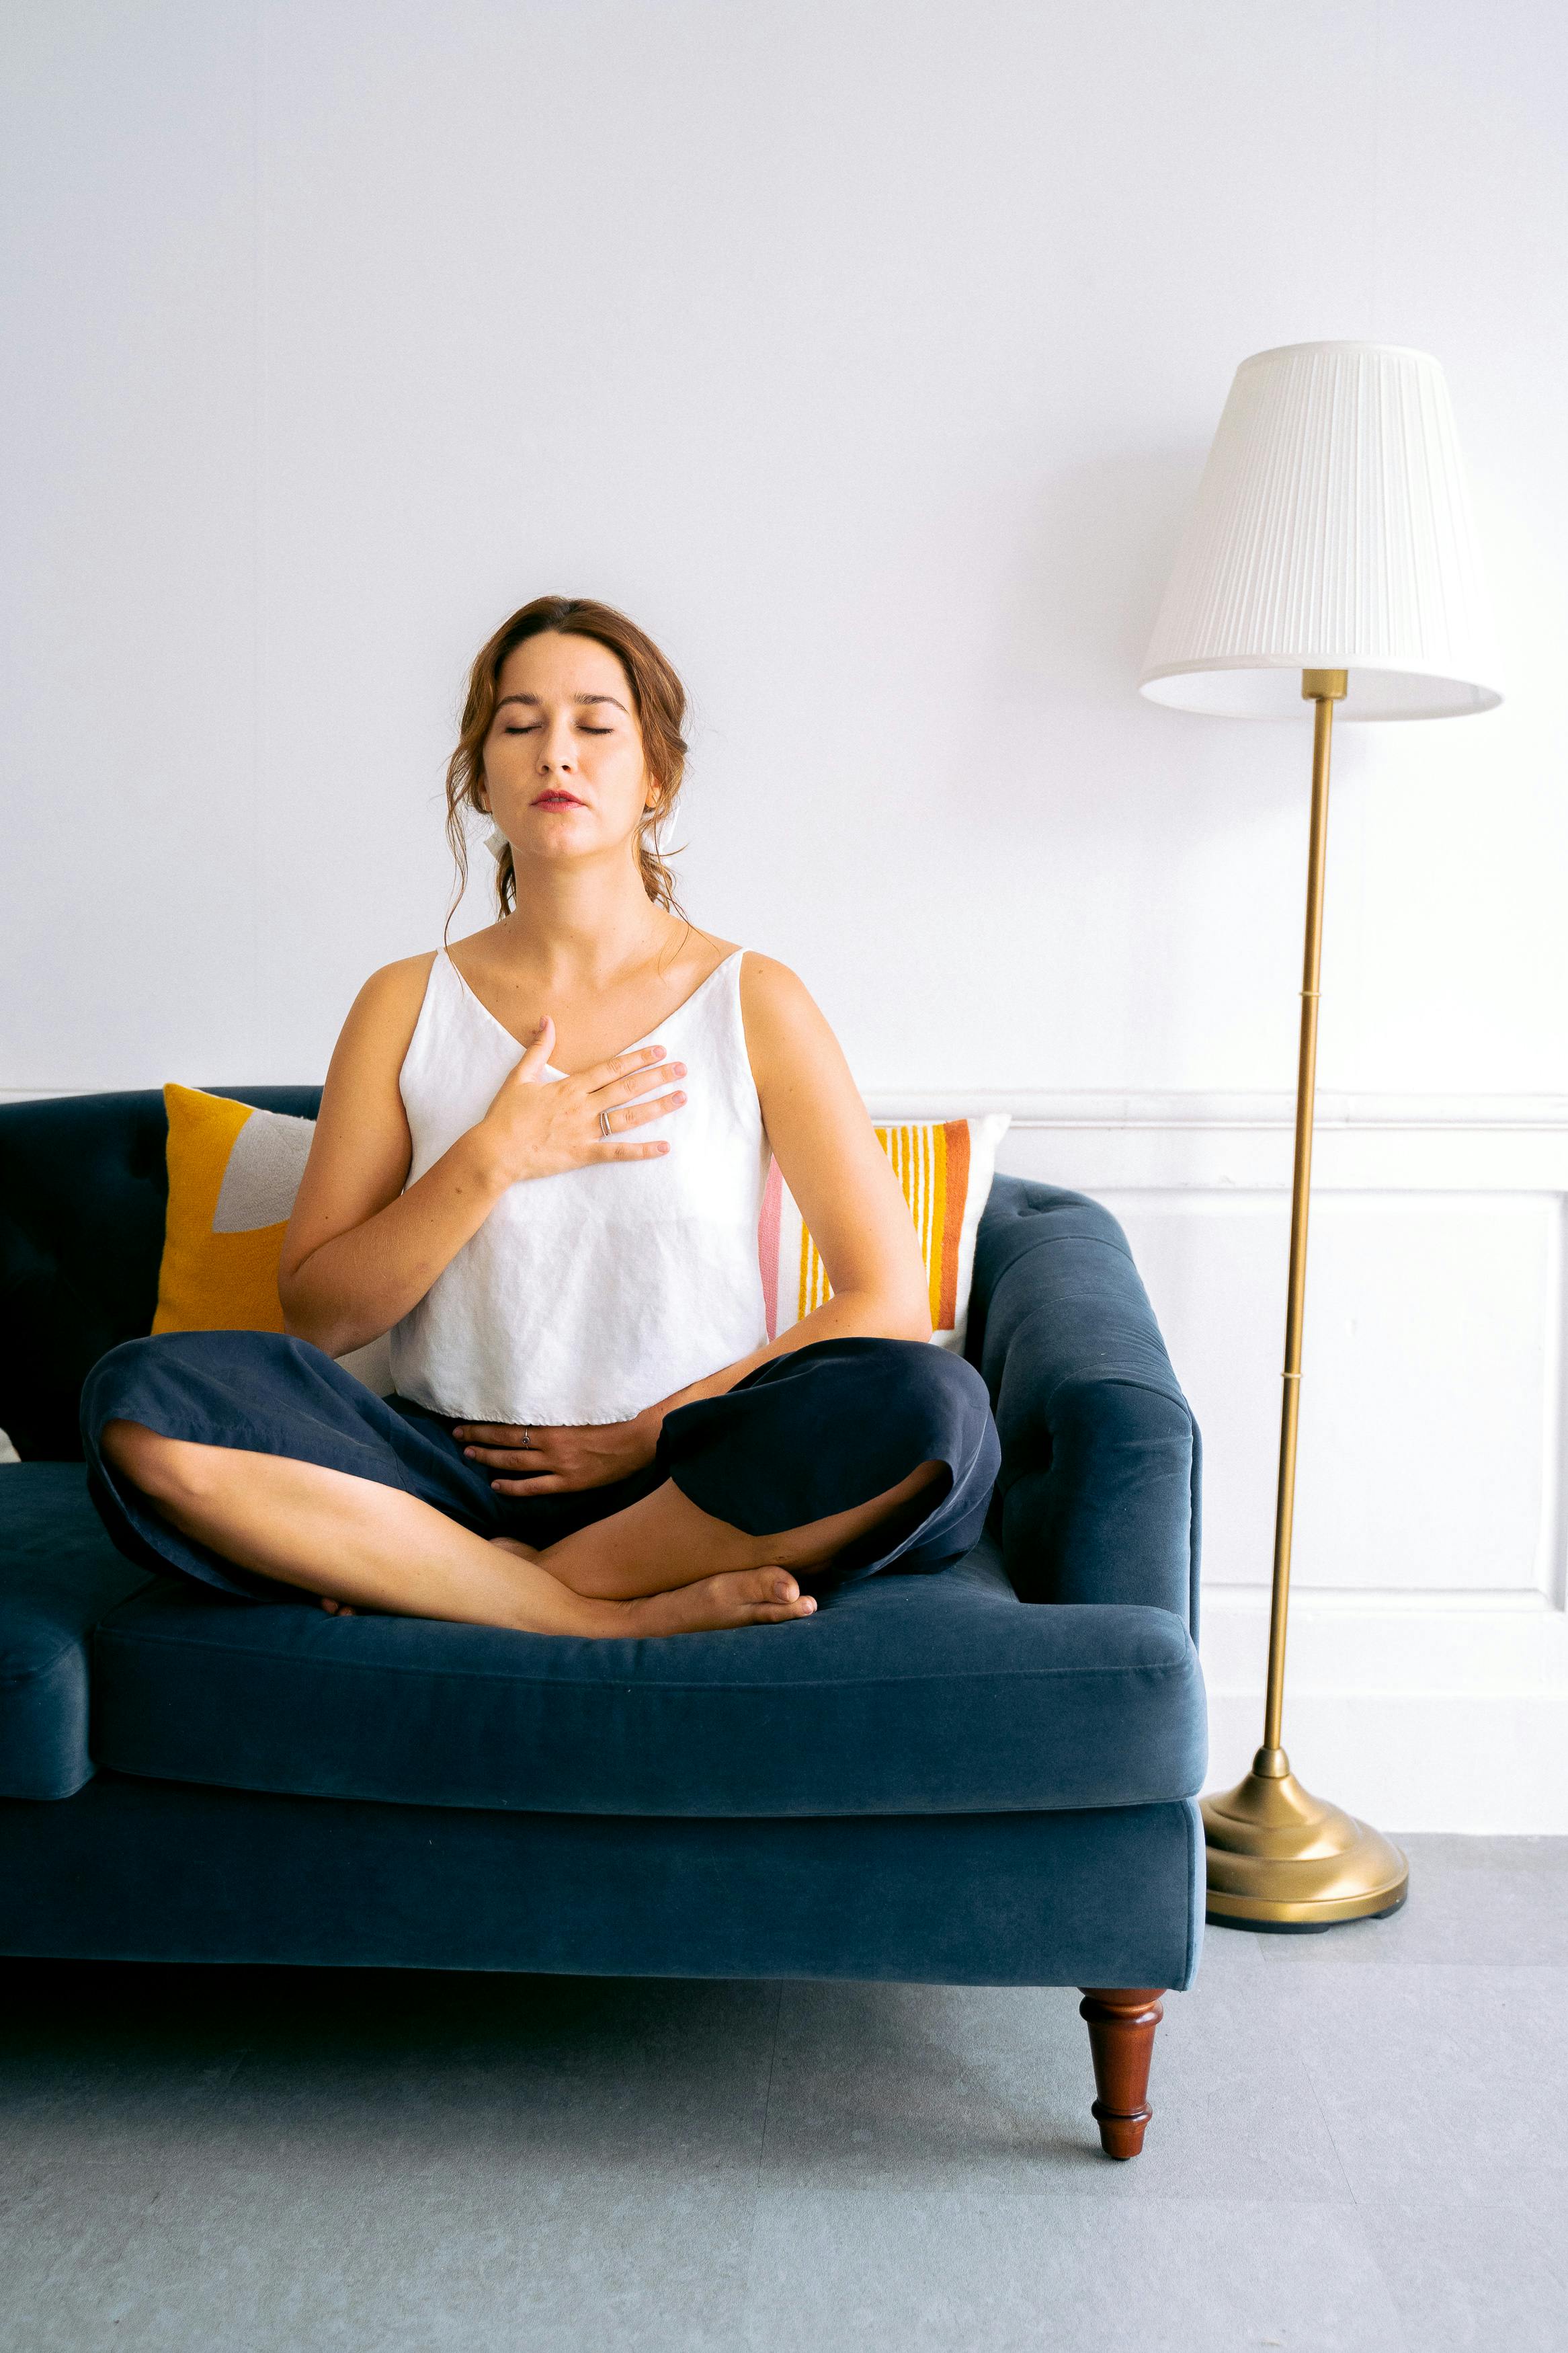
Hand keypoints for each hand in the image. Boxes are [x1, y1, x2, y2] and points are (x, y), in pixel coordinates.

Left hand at [453, 1409, 661, 1495]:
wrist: (643, 1435)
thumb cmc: (617, 1412)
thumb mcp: (584, 1401)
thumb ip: (558, 1403)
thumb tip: (534, 1396)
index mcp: (554, 1421)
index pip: (509, 1421)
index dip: (485, 1422)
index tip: (466, 1418)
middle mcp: (552, 1444)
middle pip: (506, 1441)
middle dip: (479, 1438)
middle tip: (458, 1435)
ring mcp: (560, 1466)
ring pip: (515, 1464)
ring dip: (490, 1459)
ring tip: (470, 1455)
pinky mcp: (570, 1482)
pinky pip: (535, 1487)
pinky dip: (513, 1487)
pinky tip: (496, 1486)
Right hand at [470, 1019, 686, 1186]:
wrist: (495, 1152)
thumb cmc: (505, 1116)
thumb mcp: (519, 1077)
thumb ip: (538, 1049)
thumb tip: (547, 1020)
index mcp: (569, 1087)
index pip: (611, 1068)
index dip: (637, 1058)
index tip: (659, 1050)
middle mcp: (582, 1106)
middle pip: (627, 1088)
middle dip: (657, 1076)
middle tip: (683, 1069)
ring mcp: (585, 1131)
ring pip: (628, 1116)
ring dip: (657, 1106)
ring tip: (681, 1097)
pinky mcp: (583, 1154)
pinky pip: (618, 1152)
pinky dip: (642, 1150)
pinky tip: (665, 1146)